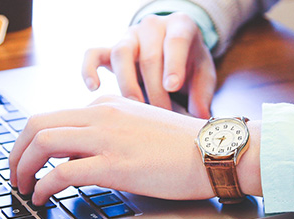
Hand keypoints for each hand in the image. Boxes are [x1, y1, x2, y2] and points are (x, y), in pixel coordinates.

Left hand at [10, 96, 228, 205]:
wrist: (214, 151)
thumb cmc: (185, 146)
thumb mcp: (140, 127)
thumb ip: (109, 134)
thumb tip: (79, 157)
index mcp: (108, 105)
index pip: (54, 116)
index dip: (32, 142)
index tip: (29, 160)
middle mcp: (101, 115)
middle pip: (37, 124)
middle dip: (17, 151)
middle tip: (15, 173)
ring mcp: (106, 138)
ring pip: (43, 143)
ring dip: (23, 167)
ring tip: (23, 187)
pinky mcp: (114, 164)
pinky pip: (62, 172)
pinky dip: (43, 186)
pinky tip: (43, 197)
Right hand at [82, 12, 215, 118]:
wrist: (173, 49)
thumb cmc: (190, 63)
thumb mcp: (204, 73)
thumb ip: (203, 93)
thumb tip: (200, 117)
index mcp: (180, 25)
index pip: (175, 41)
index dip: (173, 64)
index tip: (172, 87)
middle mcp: (153, 26)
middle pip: (149, 55)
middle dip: (155, 89)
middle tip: (162, 114)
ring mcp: (129, 36)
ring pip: (121, 54)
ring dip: (128, 84)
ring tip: (136, 108)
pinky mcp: (110, 49)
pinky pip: (93, 54)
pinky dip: (89, 69)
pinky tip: (94, 88)